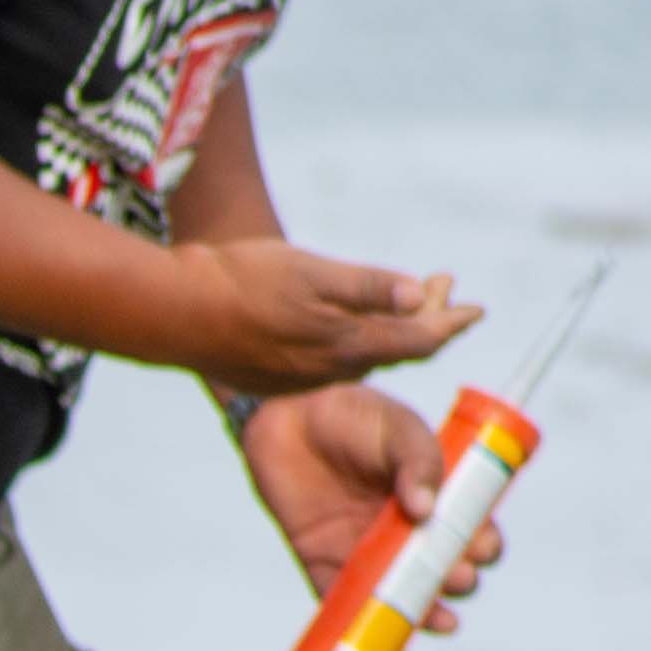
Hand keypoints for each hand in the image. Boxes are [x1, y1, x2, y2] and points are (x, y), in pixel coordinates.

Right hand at [182, 243, 480, 400]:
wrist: (173, 313)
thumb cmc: (241, 282)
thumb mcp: (312, 272)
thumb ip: (368, 288)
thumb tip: (415, 296)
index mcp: (347, 342)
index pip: (419, 339)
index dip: (451, 323)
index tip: (477, 310)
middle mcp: (330, 369)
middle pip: (394, 349)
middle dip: (423, 322)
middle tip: (442, 292)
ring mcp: (300, 378)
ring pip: (360, 357)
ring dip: (386, 332)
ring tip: (401, 306)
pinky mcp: (273, 378)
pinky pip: (328, 365)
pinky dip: (351, 344)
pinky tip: (346, 330)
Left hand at [235, 389, 501, 622]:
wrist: (287, 415)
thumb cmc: (352, 417)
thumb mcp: (398, 428)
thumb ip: (418, 461)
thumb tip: (424, 508)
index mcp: (435, 498)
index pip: (470, 531)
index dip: (481, 544)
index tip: (481, 547)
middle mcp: (406, 532)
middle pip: (442, 569)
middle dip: (456, 579)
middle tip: (457, 576)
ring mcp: (367, 551)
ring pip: (399, 594)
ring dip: (421, 609)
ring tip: (439, 616)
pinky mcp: (325, 564)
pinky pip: (343, 601)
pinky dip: (360, 618)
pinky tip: (376, 626)